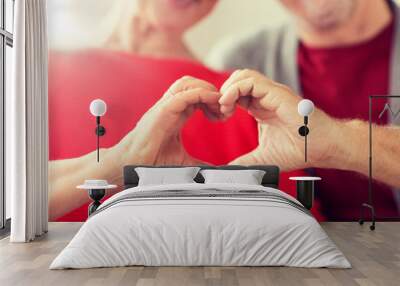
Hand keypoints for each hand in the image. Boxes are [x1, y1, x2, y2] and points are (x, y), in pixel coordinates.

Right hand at [108, 76, 221, 167]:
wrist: (131, 164)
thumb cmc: (151, 161)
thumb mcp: (183, 161)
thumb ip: (199, 164)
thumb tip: (214, 173)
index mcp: (176, 113)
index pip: (196, 94)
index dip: (213, 99)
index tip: (224, 116)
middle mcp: (170, 106)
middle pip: (193, 83)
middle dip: (212, 91)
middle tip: (224, 110)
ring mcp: (165, 106)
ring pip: (188, 83)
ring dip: (207, 89)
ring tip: (219, 106)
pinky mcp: (163, 110)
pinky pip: (184, 94)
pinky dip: (201, 94)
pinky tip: (212, 105)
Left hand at [219, 69, 340, 170]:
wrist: (323, 148)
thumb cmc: (300, 149)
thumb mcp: (263, 157)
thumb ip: (245, 162)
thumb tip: (228, 171)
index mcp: (260, 107)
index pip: (235, 93)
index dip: (222, 102)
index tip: (217, 118)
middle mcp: (266, 97)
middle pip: (236, 79)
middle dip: (222, 93)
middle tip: (219, 112)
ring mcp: (272, 93)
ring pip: (242, 75)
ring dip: (228, 89)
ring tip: (224, 108)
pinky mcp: (277, 94)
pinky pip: (251, 81)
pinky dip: (235, 89)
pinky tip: (229, 105)